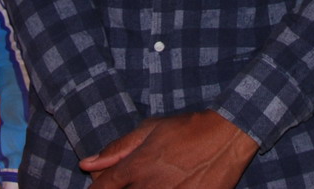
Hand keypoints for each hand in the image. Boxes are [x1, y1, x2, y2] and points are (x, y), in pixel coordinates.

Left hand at [80, 110, 258, 188]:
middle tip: (138, 180)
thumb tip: (86, 164)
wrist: (227, 137)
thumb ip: (117, 149)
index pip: (101, 188)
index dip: (97, 188)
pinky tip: (173, 186)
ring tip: (158, 181)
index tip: (102, 186)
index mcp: (135, 167)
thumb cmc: (187, 129)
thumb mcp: (150, 130)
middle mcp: (147, 187)